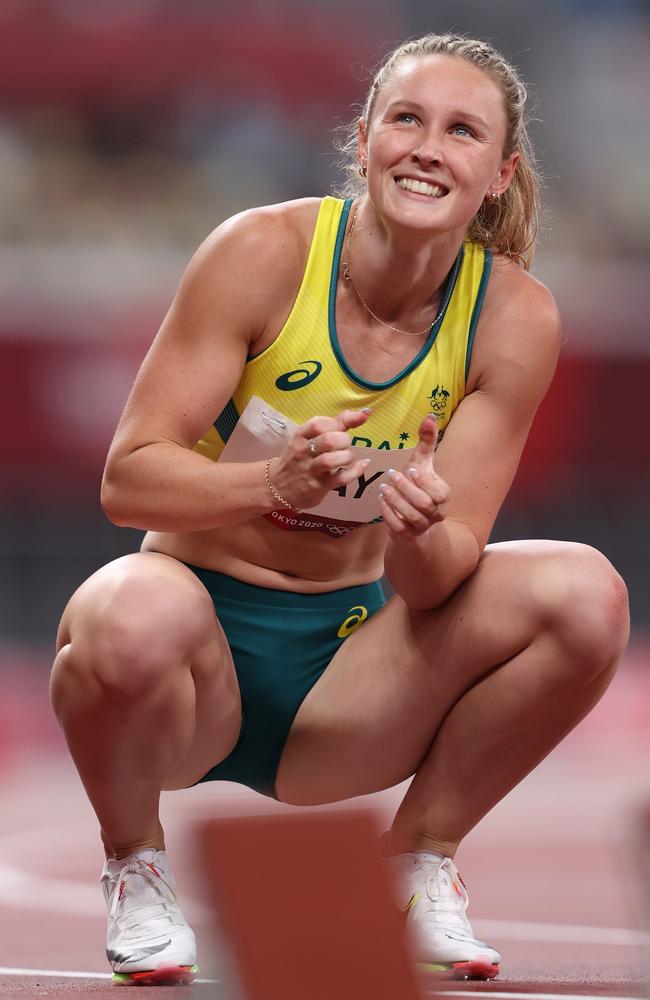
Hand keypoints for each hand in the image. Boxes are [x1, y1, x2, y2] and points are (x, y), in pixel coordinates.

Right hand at [268, 408, 371, 510]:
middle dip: (344, 440)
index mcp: (300, 436)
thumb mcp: (310, 438)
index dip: (337, 423)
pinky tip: (361, 465)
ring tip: (348, 458)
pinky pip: (340, 478)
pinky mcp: (319, 487)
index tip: (343, 428)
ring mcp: (310, 470)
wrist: (277, 487)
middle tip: (344, 445)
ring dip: (347, 456)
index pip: (319, 423)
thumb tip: (365, 412)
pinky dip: (356, 471)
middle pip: (328, 440)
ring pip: (332, 460)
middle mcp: (303, 451)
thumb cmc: (299, 458)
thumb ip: (336, 424)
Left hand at [378, 414, 449, 538]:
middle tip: (391, 475)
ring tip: (383, 488)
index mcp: (443, 496)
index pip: (438, 492)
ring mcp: (421, 526)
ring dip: (395, 501)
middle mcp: (436, 514)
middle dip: (406, 489)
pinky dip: (388, 514)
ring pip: (411, 517)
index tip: (410, 469)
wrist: (413, 517)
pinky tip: (380, 502)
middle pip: (424, 504)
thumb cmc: (419, 485)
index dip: (424, 482)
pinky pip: (398, 528)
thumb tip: (429, 415)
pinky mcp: (406, 535)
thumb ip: (427, 440)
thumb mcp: (423, 463)